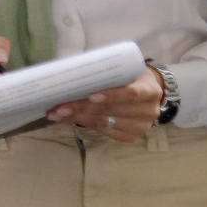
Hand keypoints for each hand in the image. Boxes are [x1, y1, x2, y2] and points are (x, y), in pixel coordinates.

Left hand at [47, 69, 162, 142]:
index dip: (111, 95)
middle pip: (111, 110)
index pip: (131, 94)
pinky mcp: (130, 136)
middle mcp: (147, 111)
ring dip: (77, 117)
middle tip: (60, 105)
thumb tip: (72, 72)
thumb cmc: (131, 77)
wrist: (148, 92)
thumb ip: (107, 72)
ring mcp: (140, 126)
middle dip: (82, 107)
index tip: (90, 95)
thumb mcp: (126, 70)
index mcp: (149, 90)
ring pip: (103, 122)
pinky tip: (67, 118)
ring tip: (56, 112)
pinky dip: (83, 123)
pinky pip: (102, 131)